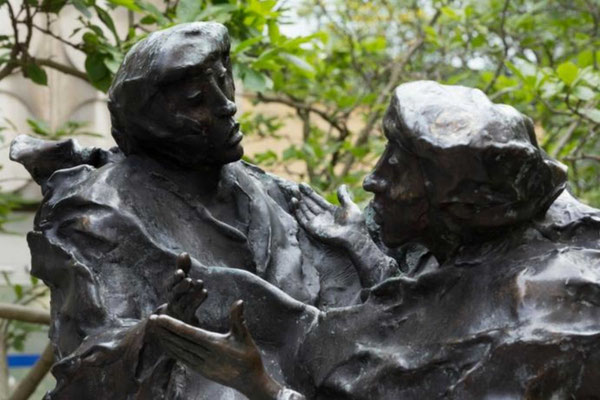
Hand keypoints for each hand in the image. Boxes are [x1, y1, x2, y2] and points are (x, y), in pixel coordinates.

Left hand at [150, 300, 282, 399]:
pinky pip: (182, 359)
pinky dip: (172, 351)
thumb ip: (238, 319)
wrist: (250, 381)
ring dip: (166, 340)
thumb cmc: (249, 357)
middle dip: (164, 330)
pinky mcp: (201, 371)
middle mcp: (204, 356)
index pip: (189, 333)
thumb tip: (239, 301)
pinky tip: (165, 345)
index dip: (173, 325)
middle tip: (151, 319)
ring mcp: (201, 365)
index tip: (161, 318)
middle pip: (180, 341)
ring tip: (154, 330)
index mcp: (214, 345)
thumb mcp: (244, 336)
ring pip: (179, 351)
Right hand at [157, 253, 206, 324]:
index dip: (175, 278)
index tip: (181, 272)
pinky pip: (192, 309)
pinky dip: (198, 301)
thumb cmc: (181, 293)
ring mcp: (180, 309)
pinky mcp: (188, 317)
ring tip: (201, 283)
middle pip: (174, 293)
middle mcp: (173, 299)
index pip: (170, 283)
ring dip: (192, 293)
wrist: (179, 316)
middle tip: (189, 279)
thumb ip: (183, 267)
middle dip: (181, 286)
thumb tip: (184, 253)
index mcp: (170, 289)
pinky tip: (205, 292)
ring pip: (184, 302)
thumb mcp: (182, 280)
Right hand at [292, 184, 366, 247]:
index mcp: (330, 210)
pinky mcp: (313, 229)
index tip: (302, 184)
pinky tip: (294, 202)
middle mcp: (322, 216)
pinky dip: (297, 211)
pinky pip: (302, 219)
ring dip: (298, 202)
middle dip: (301, 196)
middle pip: (309, 204)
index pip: (317, 200)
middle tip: (293, 188)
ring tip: (293, 193)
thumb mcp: (349, 205)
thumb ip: (343, 196)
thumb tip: (342, 185)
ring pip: (304, 210)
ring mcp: (317, 223)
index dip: (309, 193)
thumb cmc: (355, 222)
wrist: (354, 235)